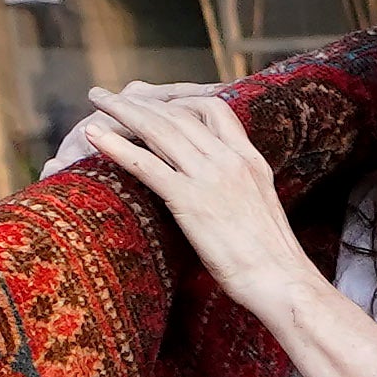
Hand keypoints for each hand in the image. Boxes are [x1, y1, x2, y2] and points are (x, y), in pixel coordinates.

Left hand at [75, 83, 315, 318]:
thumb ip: (241, 189)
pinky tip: (94, 135)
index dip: (178, 99)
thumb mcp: (261, 210)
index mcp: (250, 160)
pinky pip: (146, 164)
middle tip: (109, 95)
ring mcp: (210, 178)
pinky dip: (116, 145)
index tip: (153, 101)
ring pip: (159, 129)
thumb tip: (223, 193)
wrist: (282, 281)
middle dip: (140, 99)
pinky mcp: (191, 200)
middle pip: (178, 113)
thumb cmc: (272, 259)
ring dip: (122, 110)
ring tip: (96, 100)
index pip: (214, 109)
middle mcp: (230, 160)